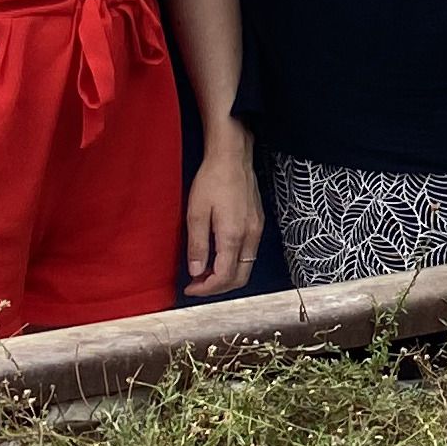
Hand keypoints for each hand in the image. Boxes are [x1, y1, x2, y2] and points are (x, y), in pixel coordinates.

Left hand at [183, 129, 263, 299]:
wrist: (233, 157)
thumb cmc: (212, 181)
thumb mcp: (196, 213)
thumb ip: (197, 245)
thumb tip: (196, 272)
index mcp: (233, 236)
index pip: (223, 276)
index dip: (205, 289)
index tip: (189, 288)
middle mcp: (250, 236)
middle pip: (240, 278)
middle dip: (218, 288)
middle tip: (197, 284)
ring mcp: (257, 229)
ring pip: (246, 267)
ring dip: (226, 276)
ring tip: (204, 271)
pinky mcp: (258, 222)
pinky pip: (249, 254)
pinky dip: (234, 263)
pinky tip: (218, 255)